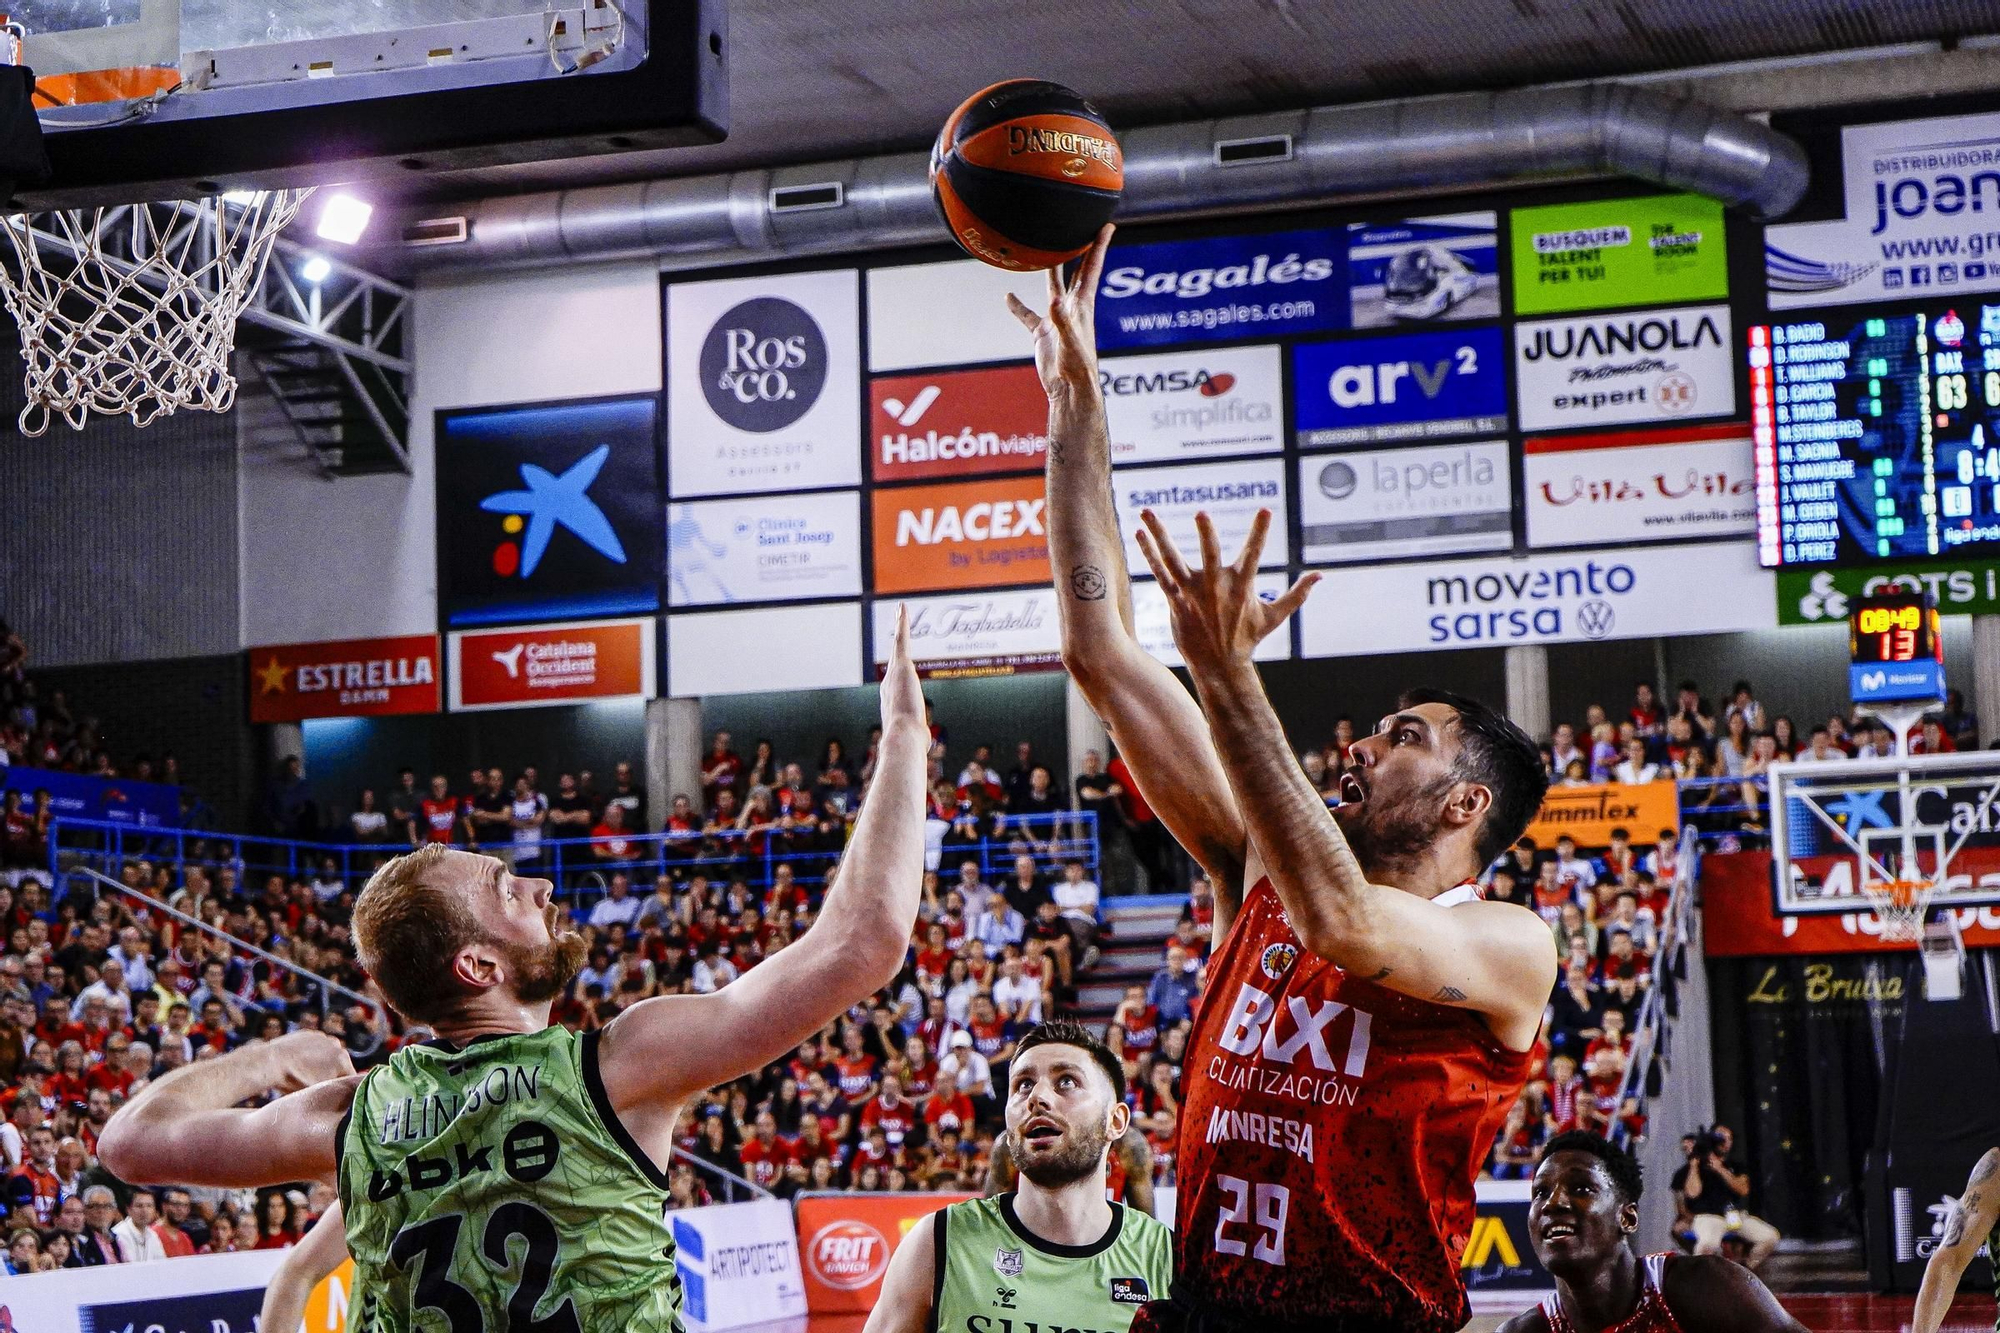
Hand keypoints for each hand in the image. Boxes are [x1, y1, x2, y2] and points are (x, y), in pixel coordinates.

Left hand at [264, 1030, 354, 1092]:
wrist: (270, 1061)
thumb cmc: (294, 1081)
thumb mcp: (319, 1090)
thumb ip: (338, 1088)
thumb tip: (351, 1088)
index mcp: (342, 1060)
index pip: (350, 1077)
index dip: (341, 1087)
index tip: (332, 1094)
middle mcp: (337, 1045)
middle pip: (340, 1064)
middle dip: (332, 1073)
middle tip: (316, 1084)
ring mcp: (323, 1037)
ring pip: (328, 1054)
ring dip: (322, 1062)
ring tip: (305, 1072)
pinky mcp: (309, 1034)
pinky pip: (315, 1046)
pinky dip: (310, 1053)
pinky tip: (298, 1062)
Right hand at [880, 605, 923, 734]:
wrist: (903, 735)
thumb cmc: (909, 741)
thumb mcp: (915, 738)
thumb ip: (919, 738)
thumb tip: (923, 747)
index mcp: (891, 700)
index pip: (894, 682)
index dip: (895, 672)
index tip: (897, 667)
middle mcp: (889, 684)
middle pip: (895, 659)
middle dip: (897, 642)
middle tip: (899, 626)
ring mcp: (894, 673)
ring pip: (899, 644)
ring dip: (900, 626)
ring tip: (902, 611)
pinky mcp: (901, 665)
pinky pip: (901, 638)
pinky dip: (902, 622)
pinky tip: (902, 608)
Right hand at [1005, 225, 1112, 400]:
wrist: (1068, 390)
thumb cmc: (1077, 367)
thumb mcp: (1070, 341)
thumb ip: (1062, 320)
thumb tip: (1054, 300)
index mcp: (1082, 304)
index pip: (1092, 267)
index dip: (1099, 246)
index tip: (1106, 225)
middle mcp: (1070, 307)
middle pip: (1077, 270)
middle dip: (1081, 249)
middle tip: (1081, 228)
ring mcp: (1056, 319)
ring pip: (1052, 287)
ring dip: (1049, 269)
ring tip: (1043, 250)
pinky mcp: (1043, 332)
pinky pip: (1028, 316)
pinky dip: (1018, 307)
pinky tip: (1008, 297)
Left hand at [1134, 509, 1317, 677]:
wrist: (1220, 666)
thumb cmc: (1247, 639)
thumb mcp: (1275, 616)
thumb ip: (1297, 594)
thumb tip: (1320, 575)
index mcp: (1242, 586)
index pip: (1254, 554)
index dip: (1260, 532)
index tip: (1265, 510)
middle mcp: (1216, 586)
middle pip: (1211, 555)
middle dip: (1207, 534)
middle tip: (1202, 513)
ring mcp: (1193, 593)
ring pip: (1173, 559)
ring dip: (1160, 534)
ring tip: (1147, 510)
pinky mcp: (1176, 601)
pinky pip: (1160, 573)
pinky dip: (1148, 554)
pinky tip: (1140, 534)